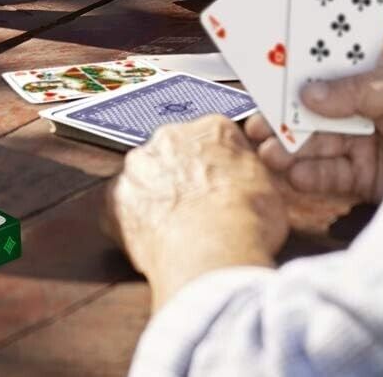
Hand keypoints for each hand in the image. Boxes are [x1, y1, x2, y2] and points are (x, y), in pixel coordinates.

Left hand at [108, 115, 287, 309]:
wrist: (212, 252)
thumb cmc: (247, 222)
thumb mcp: (269, 188)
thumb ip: (248, 171)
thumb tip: (241, 175)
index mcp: (211, 129)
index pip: (211, 139)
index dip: (217, 167)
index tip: (219, 188)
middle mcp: (169, 138)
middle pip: (173, 153)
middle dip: (181, 177)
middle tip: (195, 210)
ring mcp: (137, 167)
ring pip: (143, 178)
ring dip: (153, 197)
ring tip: (172, 230)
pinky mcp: (113, 199)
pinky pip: (118, 207)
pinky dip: (129, 222)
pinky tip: (149, 241)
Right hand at [245, 47, 382, 203]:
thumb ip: (351, 91)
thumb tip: (308, 93)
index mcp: (376, 73)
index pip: (328, 65)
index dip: (298, 66)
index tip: (265, 69)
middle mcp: (367, 107)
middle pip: (315, 109)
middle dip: (285, 115)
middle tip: (256, 122)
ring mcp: (367, 142)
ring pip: (318, 143)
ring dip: (292, 147)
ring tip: (268, 151)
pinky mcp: (370, 178)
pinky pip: (333, 175)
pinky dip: (311, 174)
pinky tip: (294, 173)